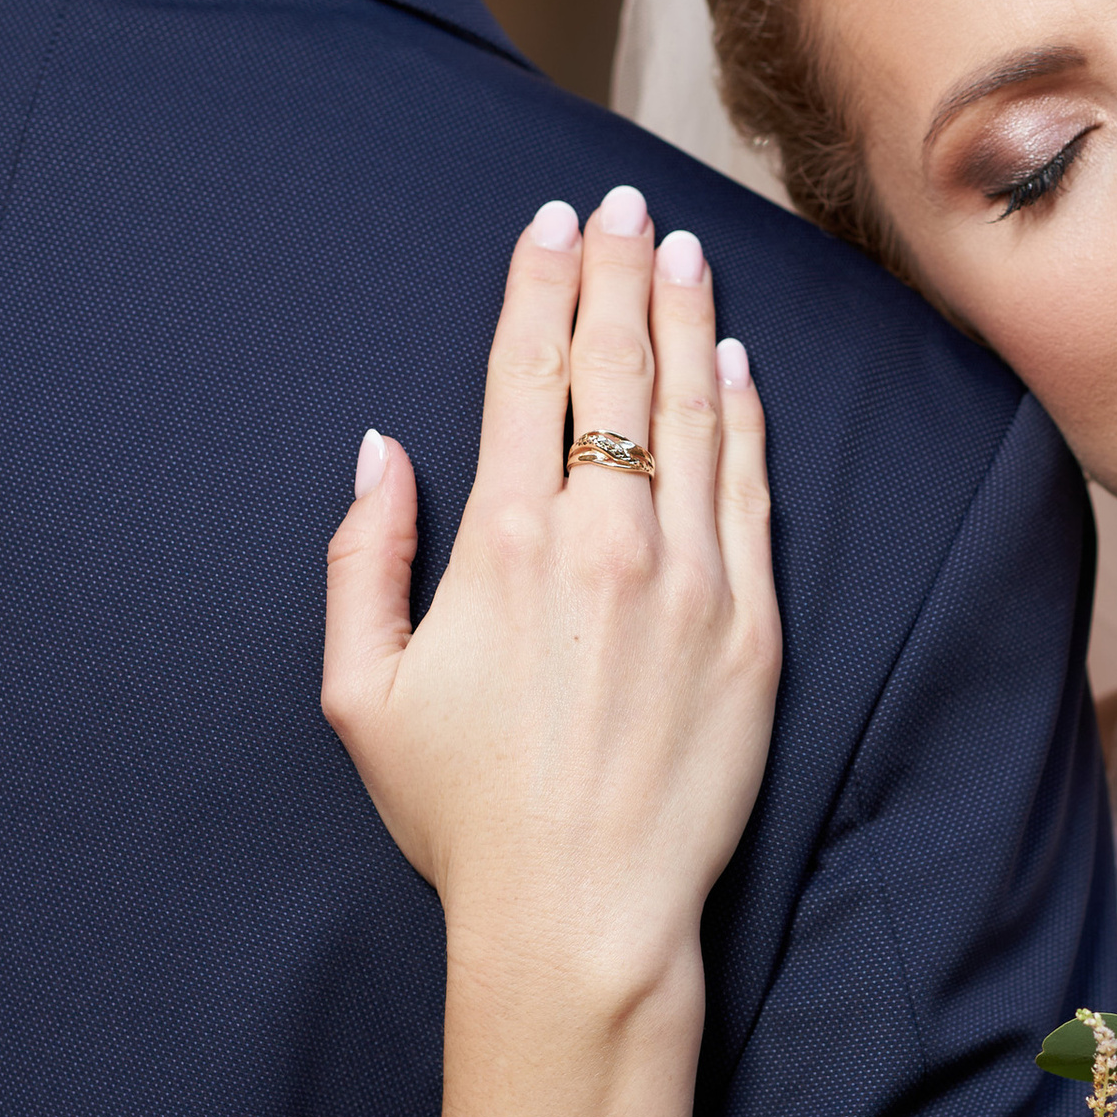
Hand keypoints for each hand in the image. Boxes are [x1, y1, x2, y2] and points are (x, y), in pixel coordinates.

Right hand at [322, 186, 777, 1020]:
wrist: (585, 915)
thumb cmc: (465, 816)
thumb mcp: (362, 692)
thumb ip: (362, 558)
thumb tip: (380, 451)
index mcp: (502, 543)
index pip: (526, 375)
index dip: (539, 285)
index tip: (550, 222)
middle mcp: (604, 539)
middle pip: (616, 367)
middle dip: (617, 270)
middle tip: (624, 202)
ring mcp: (691, 579)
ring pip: (695, 412)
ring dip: (686, 318)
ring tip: (682, 251)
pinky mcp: (754, 627)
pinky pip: (751, 491)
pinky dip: (744, 415)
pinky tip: (735, 364)